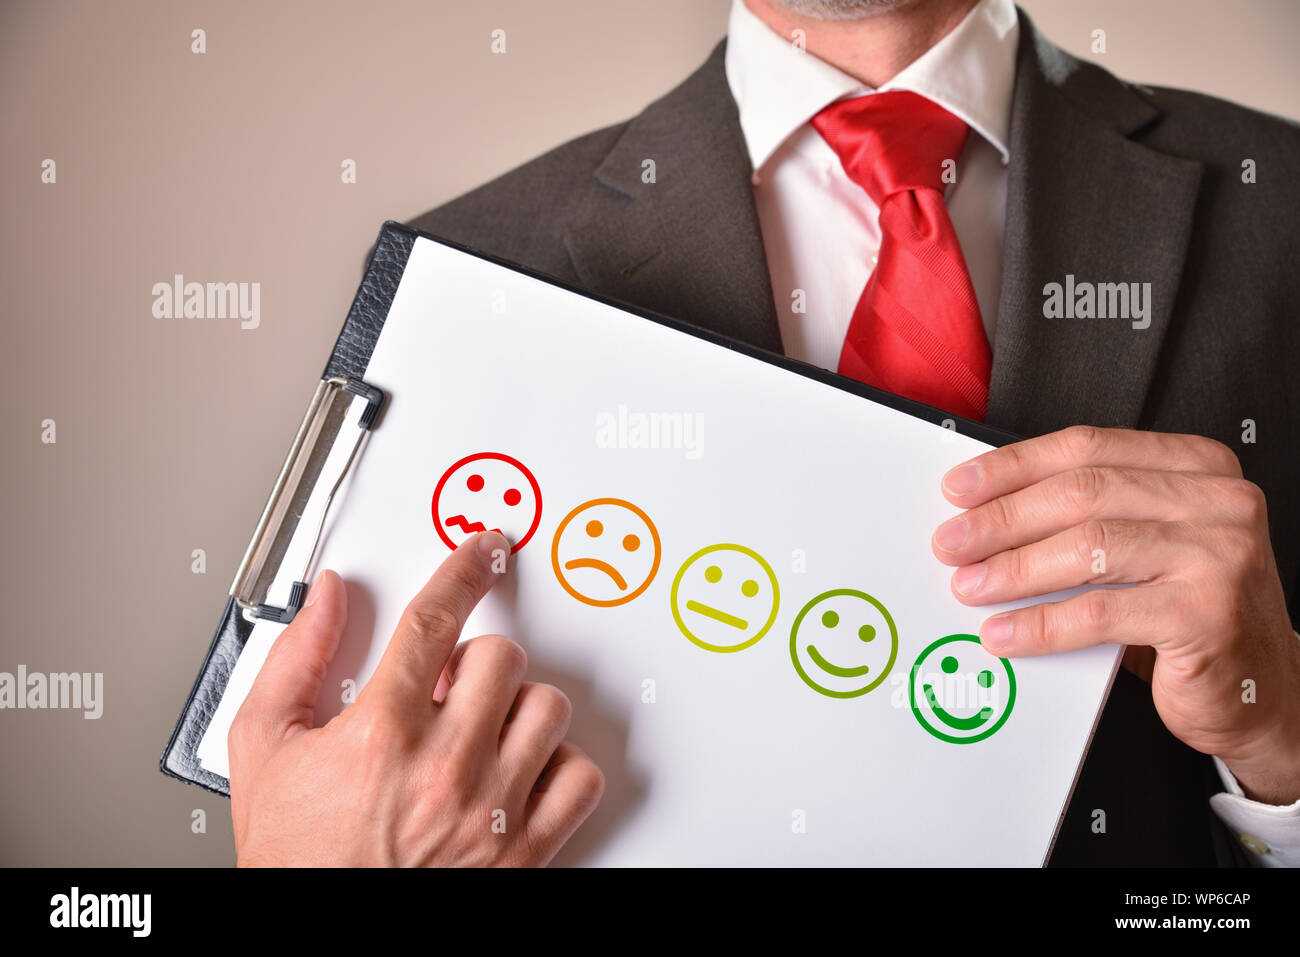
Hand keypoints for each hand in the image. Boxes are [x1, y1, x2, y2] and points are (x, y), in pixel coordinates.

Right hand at [228, 530, 604, 865]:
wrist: (318, 938)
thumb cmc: (297, 860)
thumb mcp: (265, 749)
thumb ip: (295, 660)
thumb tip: (330, 597)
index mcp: (383, 733)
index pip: (436, 618)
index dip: (465, 569)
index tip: (484, 551)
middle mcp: (446, 767)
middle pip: (502, 657)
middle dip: (475, 660)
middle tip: (451, 686)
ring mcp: (493, 811)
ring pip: (548, 708)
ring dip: (517, 708)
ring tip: (481, 730)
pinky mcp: (526, 852)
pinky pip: (579, 778)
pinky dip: (559, 766)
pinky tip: (520, 770)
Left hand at [931, 425, 1299, 804]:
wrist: (1260, 691)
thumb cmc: (1188, 611)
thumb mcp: (1146, 546)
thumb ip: (1088, 516)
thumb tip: (985, 511)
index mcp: (1198, 468)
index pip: (1088, 447)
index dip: (1014, 466)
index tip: (960, 487)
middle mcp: (1218, 502)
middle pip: (1083, 493)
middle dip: (1003, 518)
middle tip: (952, 543)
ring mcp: (1219, 556)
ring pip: (1089, 547)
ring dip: (1014, 569)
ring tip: (969, 586)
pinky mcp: (1207, 615)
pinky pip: (1100, 612)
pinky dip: (1040, 624)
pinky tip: (1004, 632)